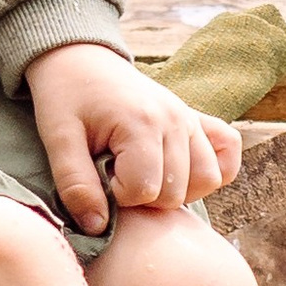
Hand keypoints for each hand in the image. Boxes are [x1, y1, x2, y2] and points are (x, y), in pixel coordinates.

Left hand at [24, 41, 241, 233]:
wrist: (79, 57)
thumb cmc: (65, 96)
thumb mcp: (57, 140)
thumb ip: (76, 185)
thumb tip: (97, 228)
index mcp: (141, 123)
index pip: (146, 190)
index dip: (118, 196)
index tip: (98, 177)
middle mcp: (175, 120)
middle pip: (177, 193)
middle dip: (143, 197)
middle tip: (114, 176)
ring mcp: (190, 119)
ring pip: (206, 181)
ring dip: (176, 191)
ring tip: (142, 176)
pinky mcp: (196, 118)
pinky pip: (228, 152)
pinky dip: (213, 169)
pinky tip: (181, 172)